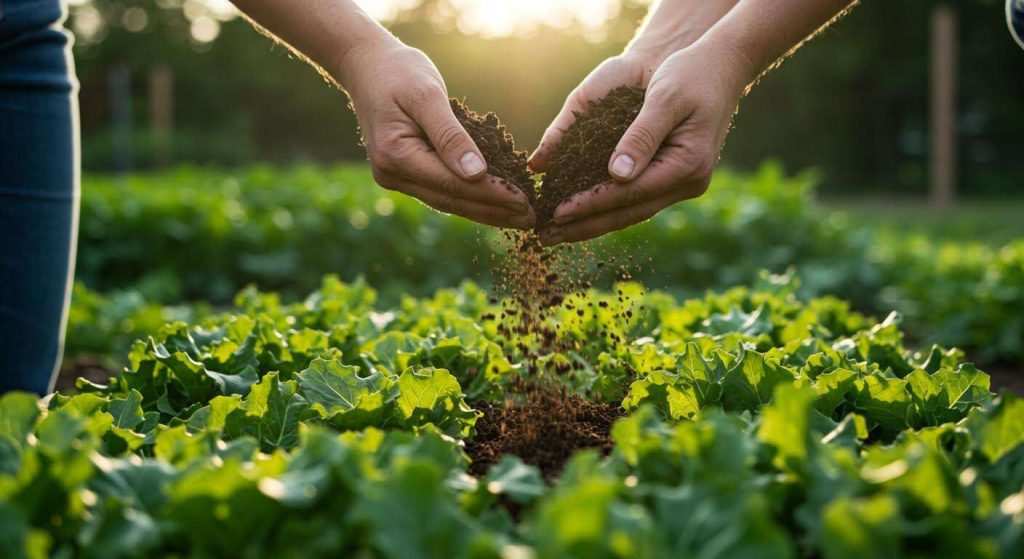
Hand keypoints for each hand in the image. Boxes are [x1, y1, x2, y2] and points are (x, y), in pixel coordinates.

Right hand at [341, 39, 534, 228]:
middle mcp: (392, 174)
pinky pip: (442, 190)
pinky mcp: (404, 174)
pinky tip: (495, 203)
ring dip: (485, 211)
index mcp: (395, 155)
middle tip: (532, 219)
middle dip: (493, 211)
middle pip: (451, 200)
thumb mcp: (427, 95)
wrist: (367, 65)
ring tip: (520, 217)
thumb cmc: (399, 72)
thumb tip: (478, 174)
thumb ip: (451, 135)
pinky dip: (470, 197)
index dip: (491, 194)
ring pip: (447, 201)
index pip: (452, 184)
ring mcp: (395, 177)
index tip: (525, 201)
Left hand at [536, 40, 751, 244]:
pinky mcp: (673, 178)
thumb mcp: (665, 98)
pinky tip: (580, 215)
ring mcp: (684, 184)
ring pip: (631, 212)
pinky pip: (636, 199)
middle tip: (545, 238)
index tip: (556, 213)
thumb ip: (641, 136)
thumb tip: (616, 174)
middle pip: (629, 213)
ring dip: (593, 223)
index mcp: (688, 164)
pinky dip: (607, 207)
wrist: (723, 66)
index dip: (591, 204)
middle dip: (585, 226)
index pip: (630, 193)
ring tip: (555, 234)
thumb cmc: (692, 74)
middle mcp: (689, 182)